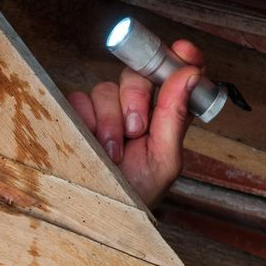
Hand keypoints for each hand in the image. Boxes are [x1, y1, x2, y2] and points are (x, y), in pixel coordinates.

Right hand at [68, 39, 203, 207]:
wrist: (94, 215)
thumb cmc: (134, 194)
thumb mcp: (164, 160)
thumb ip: (175, 115)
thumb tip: (190, 72)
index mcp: (164, 116)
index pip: (175, 76)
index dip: (179, 58)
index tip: (183, 50)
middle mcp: (134, 109)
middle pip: (136, 74)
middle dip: (136, 97)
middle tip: (137, 128)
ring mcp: (103, 112)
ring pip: (105, 88)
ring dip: (109, 120)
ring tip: (111, 152)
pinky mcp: (76, 116)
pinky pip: (78, 99)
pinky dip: (85, 120)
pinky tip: (90, 144)